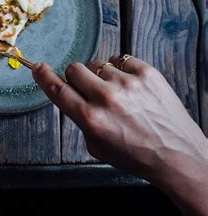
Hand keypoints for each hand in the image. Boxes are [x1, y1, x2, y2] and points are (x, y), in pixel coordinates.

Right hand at [33, 56, 207, 215]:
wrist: (177, 154)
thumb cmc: (137, 155)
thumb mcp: (98, 147)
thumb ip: (80, 120)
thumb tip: (70, 94)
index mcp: (92, 120)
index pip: (58, 90)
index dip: (43, 76)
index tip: (37, 67)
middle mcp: (107, 98)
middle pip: (75, 69)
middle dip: (78, 78)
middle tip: (90, 90)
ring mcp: (128, 83)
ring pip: (98, 64)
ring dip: (102, 77)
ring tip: (119, 95)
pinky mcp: (146, 72)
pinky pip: (120, 60)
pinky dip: (122, 71)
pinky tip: (131, 87)